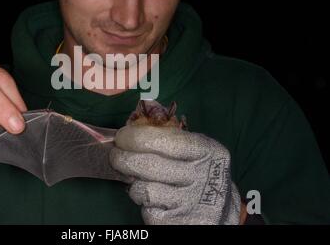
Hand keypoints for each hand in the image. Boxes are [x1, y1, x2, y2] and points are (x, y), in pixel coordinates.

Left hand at [109, 125, 240, 224]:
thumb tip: (140, 110)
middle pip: (148, 165)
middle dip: (123, 159)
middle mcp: (201, 177)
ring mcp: (190, 203)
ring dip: (132, 183)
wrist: (219, 211)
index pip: (165, 140)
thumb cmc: (199, 171)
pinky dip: (142, 202)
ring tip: (136, 178)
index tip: (121, 136)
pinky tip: (150, 197)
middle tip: (114, 156)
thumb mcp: (195, 149)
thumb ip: (170, 133)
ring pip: (143, 189)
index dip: (136, 137)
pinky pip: (146, 209)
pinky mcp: (177, 223)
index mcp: (206, 151)